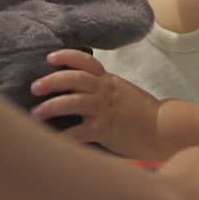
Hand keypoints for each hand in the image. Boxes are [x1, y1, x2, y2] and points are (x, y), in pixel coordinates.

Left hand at [30, 49, 161, 157]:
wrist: (164, 129)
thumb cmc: (142, 114)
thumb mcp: (122, 93)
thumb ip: (103, 89)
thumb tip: (78, 90)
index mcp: (109, 81)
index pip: (87, 62)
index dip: (67, 57)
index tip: (50, 58)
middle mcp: (105, 92)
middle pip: (75, 79)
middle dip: (52, 81)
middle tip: (34, 87)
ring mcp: (105, 110)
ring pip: (74, 102)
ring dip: (51, 106)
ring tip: (36, 113)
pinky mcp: (105, 130)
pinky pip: (79, 133)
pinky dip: (64, 137)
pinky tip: (52, 142)